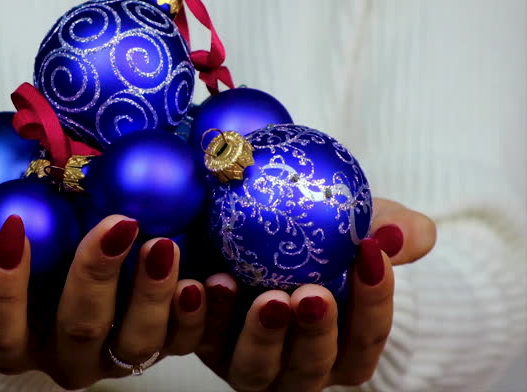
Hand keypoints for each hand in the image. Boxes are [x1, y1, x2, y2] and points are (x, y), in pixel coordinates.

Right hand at [0, 215, 205, 389]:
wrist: (58, 263)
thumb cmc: (14, 256)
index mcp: (14, 339)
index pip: (0, 328)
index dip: (1, 287)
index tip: (13, 227)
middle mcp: (66, 356)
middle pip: (78, 331)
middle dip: (95, 279)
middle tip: (115, 224)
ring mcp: (117, 353)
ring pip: (136, 343)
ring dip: (154, 297)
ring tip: (165, 245)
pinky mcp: (164, 339)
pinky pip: (186, 340)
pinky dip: (197, 313)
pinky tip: (207, 277)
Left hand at [196, 197, 435, 390]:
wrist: (254, 224)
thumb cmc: (320, 236)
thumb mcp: (358, 227)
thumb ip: (391, 232)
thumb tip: (399, 234)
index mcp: (341, 349)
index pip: (365, 342)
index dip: (373, 305)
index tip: (370, 256)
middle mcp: (294, 366)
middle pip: (309, 368)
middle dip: (314, 333)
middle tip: (311, 294)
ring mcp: (246, 359)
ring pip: (253, 369)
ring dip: (258, 334)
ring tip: (260, 293)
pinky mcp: (201, 341)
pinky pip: (195, 341)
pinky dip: (195, 317)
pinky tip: (197, 284)